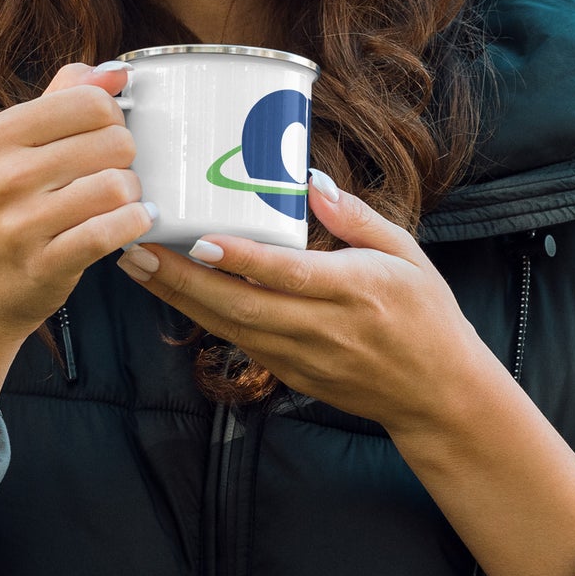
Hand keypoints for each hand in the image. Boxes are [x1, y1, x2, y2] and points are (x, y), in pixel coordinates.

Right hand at [0, 61, 155, 345]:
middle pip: (114, 141)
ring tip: (120, 202)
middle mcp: (7, 174)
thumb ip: (64, 97)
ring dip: (132, 195)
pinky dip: (134, 225)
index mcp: (1, 133)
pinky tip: (132, 223)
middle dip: (126, 159)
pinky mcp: (45, 263)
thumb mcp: (15, 146)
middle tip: (111, 174)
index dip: (113, 118)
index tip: (104, 137)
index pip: (91, 101)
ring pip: (118, 185)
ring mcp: (23, 222)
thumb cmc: (4, 210)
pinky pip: (111, 231)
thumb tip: (117, 70)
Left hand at [116, 172, 479, 433]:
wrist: (438, 395)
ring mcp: (303, 358)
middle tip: (136, 248)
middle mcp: (323, 328)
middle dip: (182, 279)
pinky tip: (172, 293)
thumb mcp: (407, 253)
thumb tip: (309, 180)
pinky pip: (239, 343)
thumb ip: (356, 216)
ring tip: (137, 265)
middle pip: (241, 306)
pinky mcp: (292, 376)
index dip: (241, 259)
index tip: (198, 239)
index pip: (288, 274)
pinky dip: (203, 318)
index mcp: (355, 290)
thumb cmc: (426, 314)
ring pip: (230, 328)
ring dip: (179, 298)